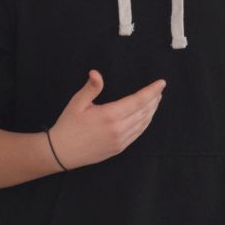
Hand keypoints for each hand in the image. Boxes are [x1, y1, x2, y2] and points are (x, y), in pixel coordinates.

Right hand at [47, 71, 164, 169]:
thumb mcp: (77, 103)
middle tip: (159, 90)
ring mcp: (120, 140)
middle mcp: (119, 128)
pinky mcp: (119, 148)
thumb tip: (96, 73)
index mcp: (110, 115)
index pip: (138, 100)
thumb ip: (91, 88)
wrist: (62, 152)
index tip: (161, 83)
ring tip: (156, 101)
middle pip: (144, 111)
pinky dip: (145, 123)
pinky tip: (146, 117)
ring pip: (143, 123)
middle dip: (154, 99)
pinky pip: (138, 134)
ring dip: (152, 111)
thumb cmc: (68, 125)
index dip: (151, 91)